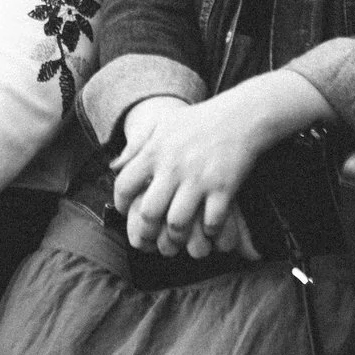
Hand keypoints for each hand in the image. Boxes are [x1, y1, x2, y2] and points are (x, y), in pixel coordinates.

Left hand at [111, 94, 263, 258]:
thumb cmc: (198, 121)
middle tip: (150, 237)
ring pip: (177, 222)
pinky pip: (211, 221)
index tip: (126, 210)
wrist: (241, 116)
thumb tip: (114, 167)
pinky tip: (208, 228)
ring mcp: (199, 179)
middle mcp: (174, 167)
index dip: (121, 202)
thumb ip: (136, 145)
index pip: (124, 184)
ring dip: (177, 236)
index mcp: (155, 152)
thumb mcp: (162, 124)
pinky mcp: (224, 187)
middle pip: (149, 212)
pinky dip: (208, 230)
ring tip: (177, 238)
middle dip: (147, 231)